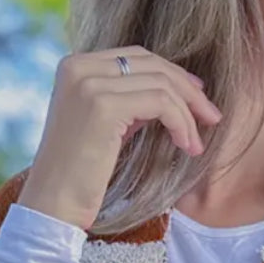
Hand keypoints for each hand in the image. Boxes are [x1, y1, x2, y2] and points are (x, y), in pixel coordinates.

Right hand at [18, 45, 223, 231]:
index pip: (136, 56)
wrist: (52, 206)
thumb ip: (127, 101)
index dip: (173, 74)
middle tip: (211, 117)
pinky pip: (160, 103)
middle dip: (188, 90)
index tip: (197, 97)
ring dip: (188, 113)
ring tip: (196, 144)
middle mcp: (78, 66)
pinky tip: (186, 146)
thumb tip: (170, 90)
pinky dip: (181, 123)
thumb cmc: (80, 176)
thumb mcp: (104, 125)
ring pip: (161, 84)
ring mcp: (88, 83)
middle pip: (152, 63)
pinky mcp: (102, 105)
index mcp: (74, 65)